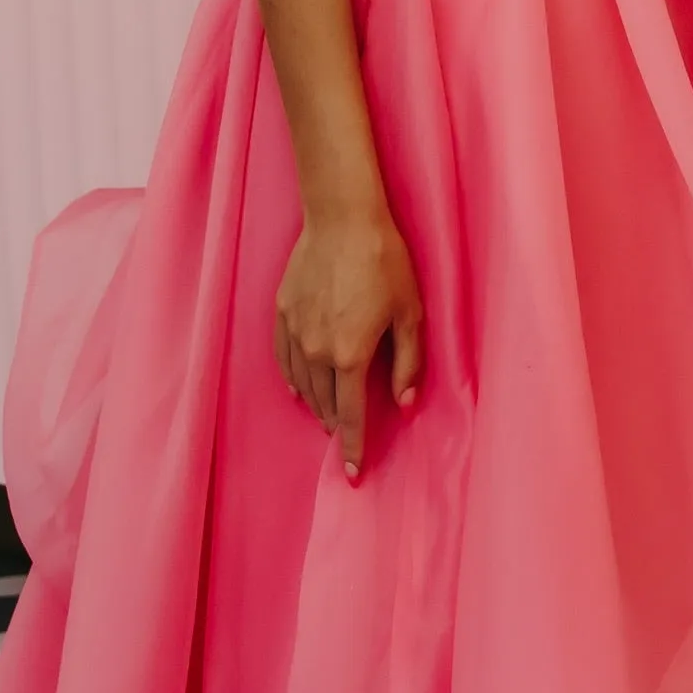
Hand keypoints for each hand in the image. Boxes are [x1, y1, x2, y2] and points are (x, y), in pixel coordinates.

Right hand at [273, 205, 424, 479]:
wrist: (342, 218)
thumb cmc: (384, 261)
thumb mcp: (410, 313)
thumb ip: (408, 364)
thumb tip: (405, 404)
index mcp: (351, 355)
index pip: (352, 416)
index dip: (354, 447)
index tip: (353, 474)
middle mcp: (317, 351)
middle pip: (325, 404)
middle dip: (336, 427)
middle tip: (346, 441)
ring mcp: (295, 333)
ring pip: (302, 386)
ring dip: (316, 406)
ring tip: (327, 417)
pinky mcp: (282, 313)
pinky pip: (284, 359)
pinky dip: (293, 379)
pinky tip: (298, 387)